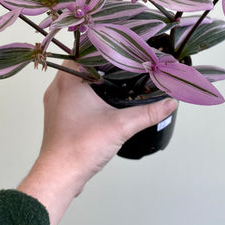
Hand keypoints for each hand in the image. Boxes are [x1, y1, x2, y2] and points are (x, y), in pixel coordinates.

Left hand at [17, 62, 176, 224]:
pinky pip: (70, 95)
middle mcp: (57, 87)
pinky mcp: (56, 115)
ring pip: (74, 81)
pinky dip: (85, 94)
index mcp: (68, 80)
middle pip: (81, 65)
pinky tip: (101, 101)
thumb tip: (169, 103)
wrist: (60, 175)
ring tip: (114, 79)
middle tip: (122, 64)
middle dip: (101, 65)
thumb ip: (148, 112)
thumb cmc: (81, 147)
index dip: (104, 49)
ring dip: (92, 80)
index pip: (85, 51)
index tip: (120, 50)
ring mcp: (54, 102)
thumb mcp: (122, 125)